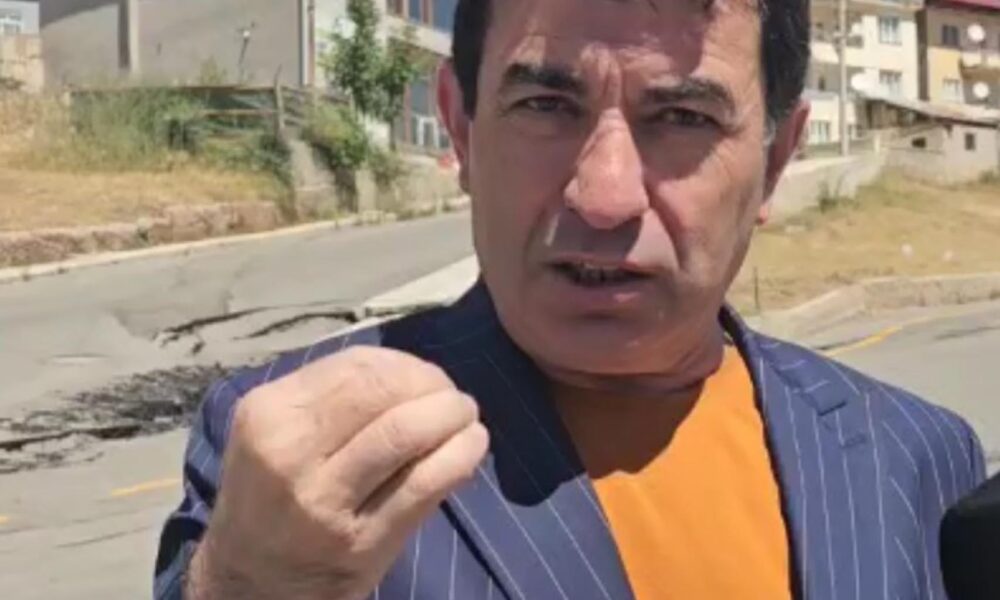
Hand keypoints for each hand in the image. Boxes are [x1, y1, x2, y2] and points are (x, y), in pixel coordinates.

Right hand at [186, 347, 488, 599]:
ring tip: (467, 418)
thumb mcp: (277, 432)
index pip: (354, 365)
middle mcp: (289, 453)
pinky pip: (424, 485)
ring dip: (451, 415)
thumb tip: (413, 371)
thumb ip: (332, 396)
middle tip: (454, 396)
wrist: (253, 578)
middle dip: (432, 385)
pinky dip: (460, 456)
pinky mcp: (360, 541)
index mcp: (268, 414)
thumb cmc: (272, 493)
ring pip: (404, 433)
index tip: (427, 376)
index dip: (406, 364)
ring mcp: (323, 501)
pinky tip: (472, 447)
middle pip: (381, 391)